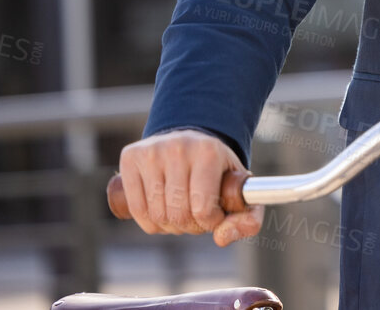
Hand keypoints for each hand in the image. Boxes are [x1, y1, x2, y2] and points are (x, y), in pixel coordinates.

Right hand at [117, 129, 263, 244]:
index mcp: (209, 152)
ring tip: (181, 213)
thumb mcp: (241, 191)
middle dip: (189, 226)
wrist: (193, 142)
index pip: (202, 208)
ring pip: (156, 215)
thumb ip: (248, 220)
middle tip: (196, 217)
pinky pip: (136, 209)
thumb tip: (221, 238)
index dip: (209, 223)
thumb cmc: (218, 172)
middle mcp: (179, 147)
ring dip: (169, 226)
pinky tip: (162, 213)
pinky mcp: (131, 157)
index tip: (213, 216)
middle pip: (177, 214)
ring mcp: (152, 151)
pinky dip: (150, 223)